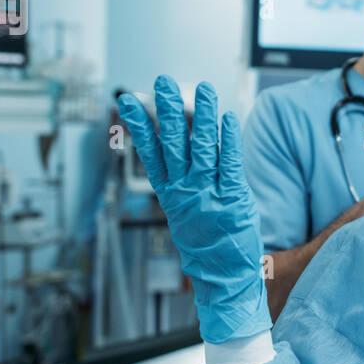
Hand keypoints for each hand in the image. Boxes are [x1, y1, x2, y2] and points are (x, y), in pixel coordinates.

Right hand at [116, 77, 269, 342]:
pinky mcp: (233, 200)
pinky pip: (229, 165)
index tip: (129, 101)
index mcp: (170, 194)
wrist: (225, 280)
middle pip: (173, 144)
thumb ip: (183, 179)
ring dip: (201, 116)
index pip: (150, 153)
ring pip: (201, 148)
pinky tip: (226, 119)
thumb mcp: (186, 213)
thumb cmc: (208, 245)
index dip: (139, 125)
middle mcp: (186, 192)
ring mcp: (208, 195)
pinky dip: (227, 141)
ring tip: (202, 89)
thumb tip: (184, 145)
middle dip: (168, 111)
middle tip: (163, 83)